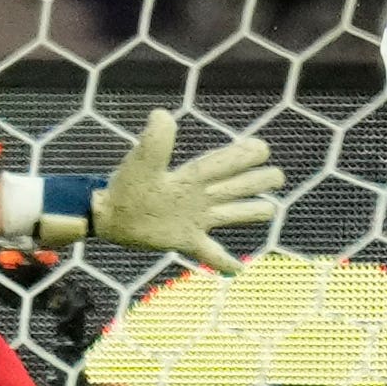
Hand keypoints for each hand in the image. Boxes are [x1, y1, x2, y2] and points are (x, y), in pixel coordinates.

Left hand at [88, 110, 282, 274]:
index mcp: (192, 177)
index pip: (224, 164)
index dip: (244, 156)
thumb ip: (155, 140)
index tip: (263, 148)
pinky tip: (237, 270)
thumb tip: (162, 115)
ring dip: (251, 213)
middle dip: (257, 181)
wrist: (109, 216)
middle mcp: (198, 197)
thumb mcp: (143, 162)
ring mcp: (194, 219)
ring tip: (271, 210)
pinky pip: (210, 253)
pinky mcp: (185, 240)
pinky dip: (224, 262)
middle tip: (278, 176)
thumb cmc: (125, 186)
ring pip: (231, 215)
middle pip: (235, 187)